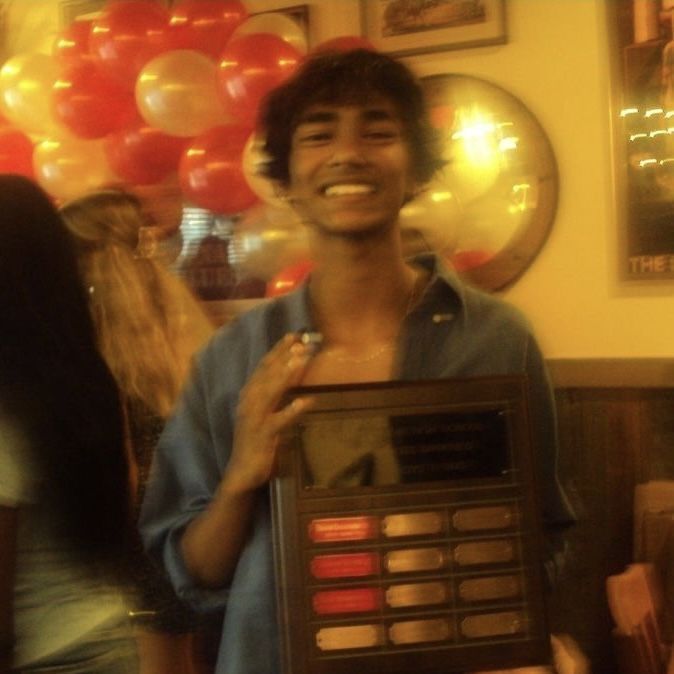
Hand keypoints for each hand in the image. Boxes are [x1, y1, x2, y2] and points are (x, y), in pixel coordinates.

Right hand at [224, 334, 313, 493]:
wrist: (241, 473)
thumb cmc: (255, 442)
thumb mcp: (262, 414)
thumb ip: (272, 396)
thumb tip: (289, 376)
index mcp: (249, 396)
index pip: (264, 367)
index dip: (278, 350)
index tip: (293, 336)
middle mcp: (249, 402)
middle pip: (267, 373)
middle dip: (284, 355)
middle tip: (301, 340)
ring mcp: (255, 418)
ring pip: (271, 391)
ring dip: (286, 374)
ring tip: (301, 359)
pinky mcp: (263, 435)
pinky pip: (279, 420)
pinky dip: (292, 410)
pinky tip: (307, 401)